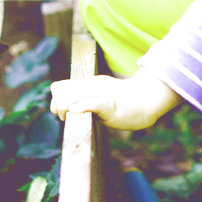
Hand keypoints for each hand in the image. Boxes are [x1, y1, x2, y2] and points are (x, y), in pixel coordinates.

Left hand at [50, 68, 182, 129]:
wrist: (145, 101)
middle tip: (64, 116)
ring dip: (64, 108)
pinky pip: (92, 104)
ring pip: (72, 98)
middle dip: (57, 107)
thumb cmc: (122, 102)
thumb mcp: (99, 95)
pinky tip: (76, 111)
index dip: (56, 99)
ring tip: (69, 115)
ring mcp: (99, 95)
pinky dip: (81, 107)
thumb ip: (84, 98)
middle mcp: (90, 87)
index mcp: (87, 84)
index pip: (58, 87)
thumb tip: (68, 107)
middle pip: (60, 93)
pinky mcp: (109, 105)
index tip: (63, 110)